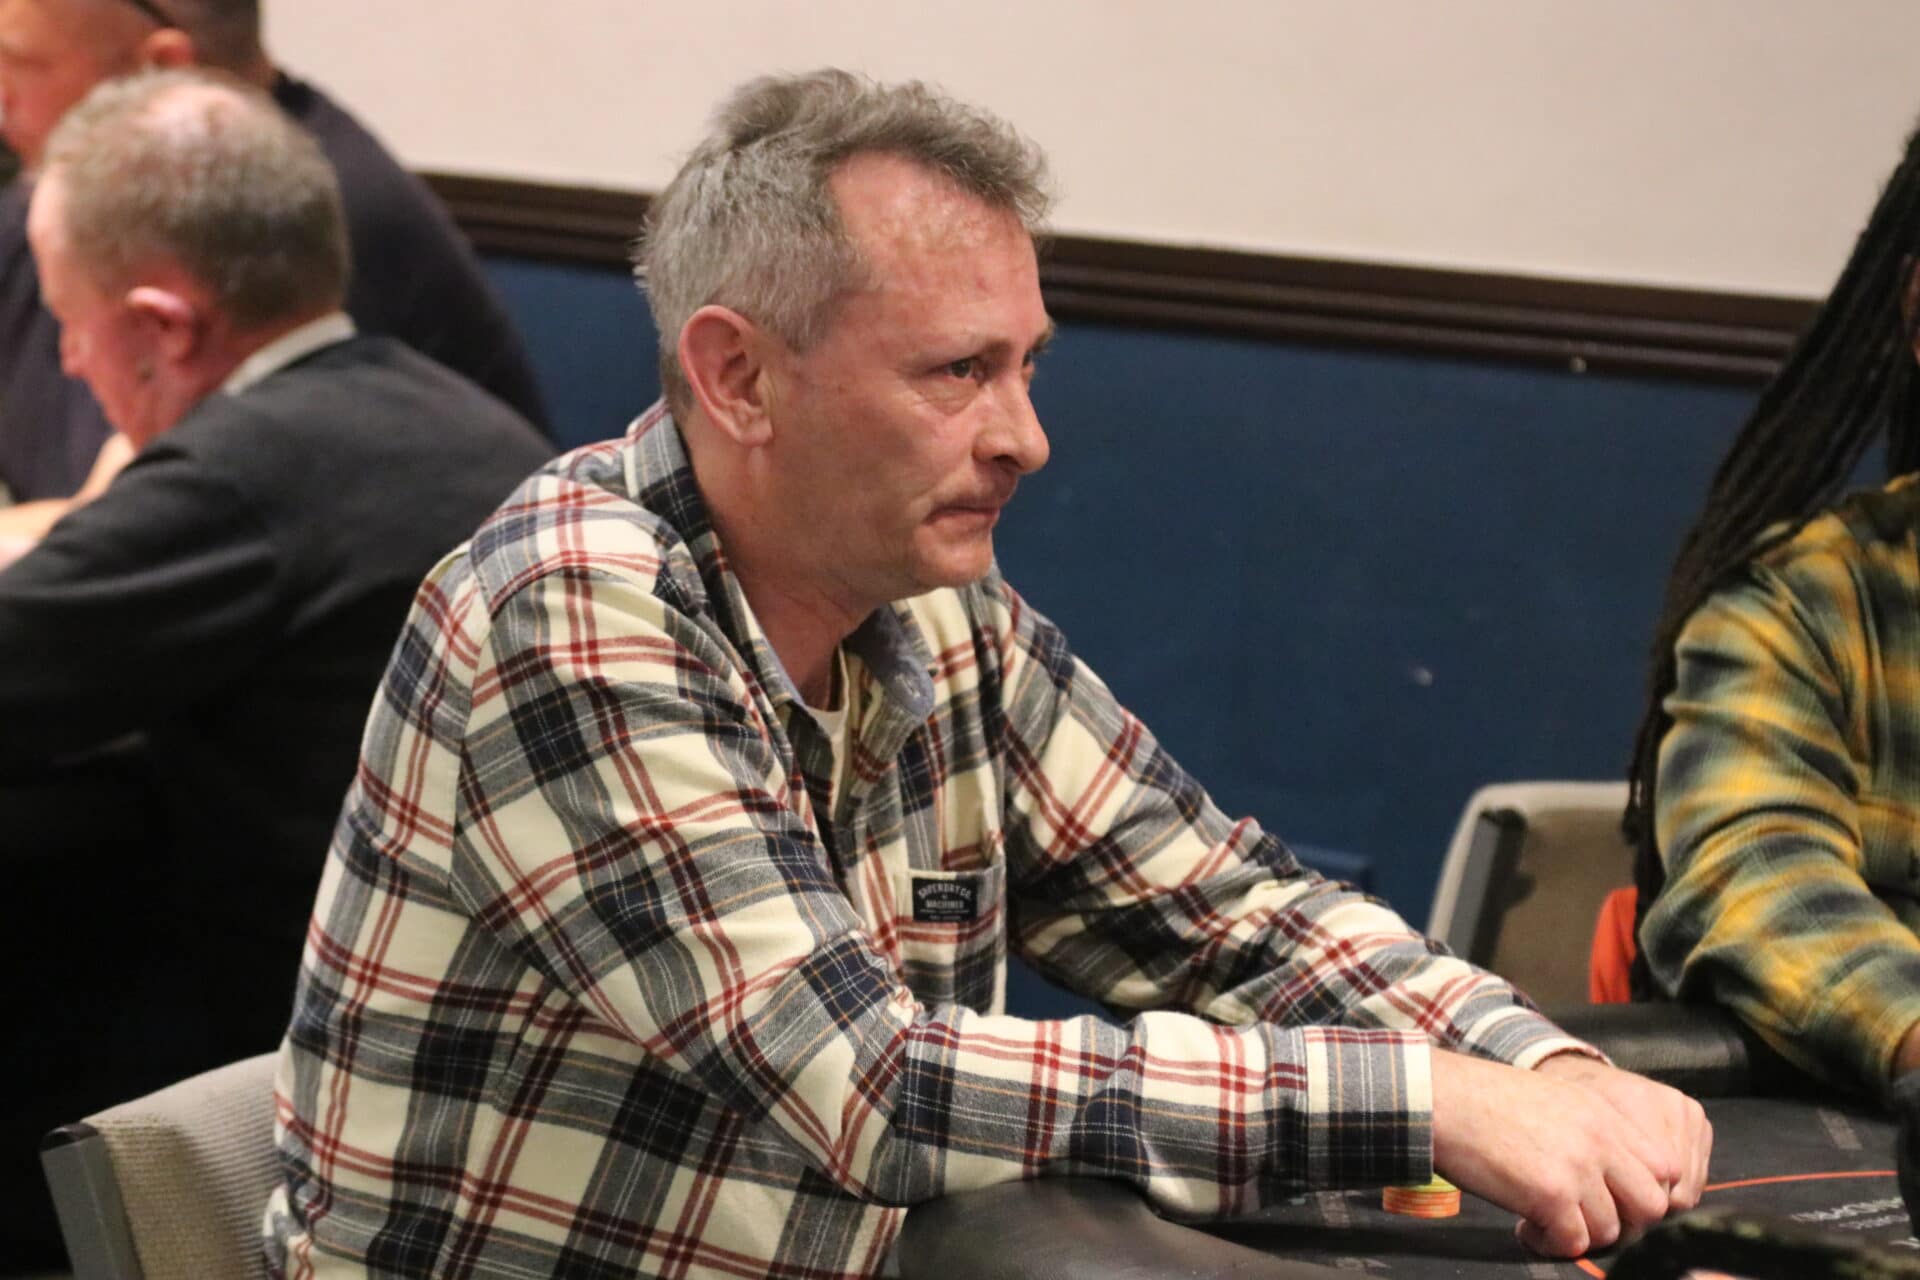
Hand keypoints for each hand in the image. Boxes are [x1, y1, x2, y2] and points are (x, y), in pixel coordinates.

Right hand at [1429, 1049, 1710, 1257]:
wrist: (1439, 1099)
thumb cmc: (1480, 1098)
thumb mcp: (1552, 1099)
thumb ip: (1590, 1131)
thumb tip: (1606, 1178)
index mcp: (1602, 1113)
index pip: (1663, 1166)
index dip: (1640, 1191)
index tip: (1608, 1198)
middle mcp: (1599, 1140)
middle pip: (1651, 1204)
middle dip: (1623, 1221)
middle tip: (1584, 1219)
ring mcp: (1578, 1168)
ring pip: (1612, 1230)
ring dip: (1579, 1235)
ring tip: (1544, 1224)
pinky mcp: (1550, 1195)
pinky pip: (1574, 1243)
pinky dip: (1551, 1245)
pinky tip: (1526, 1230)